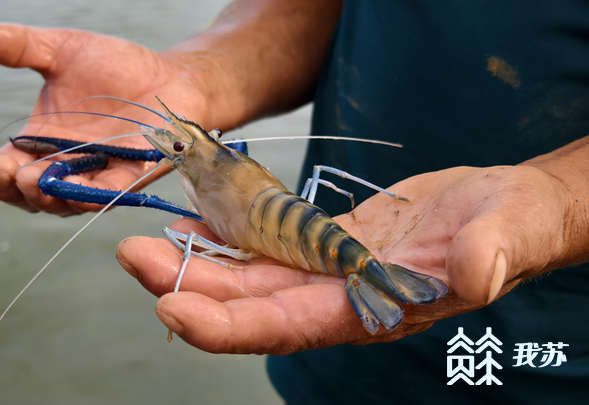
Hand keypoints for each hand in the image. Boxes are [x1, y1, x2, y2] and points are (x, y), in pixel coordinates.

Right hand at [0, 23, 212, 215]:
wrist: (168, 75)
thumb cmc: (116, 67)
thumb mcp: (63, 51)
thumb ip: (23, 47)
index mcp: (41, 143)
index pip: (3, 168)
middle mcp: (64, 166)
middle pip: (27, 192)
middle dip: (10, 187)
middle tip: (3, 172)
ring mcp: (96, 175)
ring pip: (63, 201)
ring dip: (45, 197)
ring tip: (31, 183)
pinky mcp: (131, 177)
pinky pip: (108, 195)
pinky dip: (91, 196)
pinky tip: (77, 193)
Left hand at [116, 165, 571, 353]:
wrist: (503, 210)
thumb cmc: (512, 226)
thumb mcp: (507, 234)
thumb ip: (489, 256)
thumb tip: (471, 275)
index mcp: (370, 310)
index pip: (287, 327)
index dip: (229, 325)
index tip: (174, 309)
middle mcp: (336, 299)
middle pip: (250, 305)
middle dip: (189, 288)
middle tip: (136, 258)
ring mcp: (325, 271)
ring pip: (248, 276)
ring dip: (196, 262)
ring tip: (145, 242)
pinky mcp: (323, 242)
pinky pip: (265, 245)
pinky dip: (227, 236)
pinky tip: (193, 221)